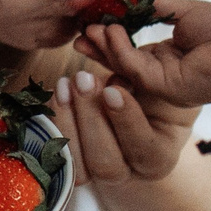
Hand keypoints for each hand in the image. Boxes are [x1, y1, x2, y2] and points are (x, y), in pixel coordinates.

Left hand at [48, 64, 196, 187]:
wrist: (137, 105)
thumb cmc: (152, 90)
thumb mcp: (156, 78)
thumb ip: (133, 68)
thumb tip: (99, 37)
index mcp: (159, 158)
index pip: (144, 149)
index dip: (126, 121)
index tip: (113, 88)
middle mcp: (129, 174)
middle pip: (106, 164)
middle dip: (90, 119)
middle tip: (83, 79)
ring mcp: (97, 174)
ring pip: (78, 167)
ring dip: (67, 122)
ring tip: (66, 84)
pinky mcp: (73, 164)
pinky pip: (56, 158)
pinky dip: (52, 125)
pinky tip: (56, 94)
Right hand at [82, 0, 210, 110]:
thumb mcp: (184, 10)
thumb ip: (154, 2)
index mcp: (167, 59)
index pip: (129, 51)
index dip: (107, 38)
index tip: (89, 21)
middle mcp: (163, 74)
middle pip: (120, 63)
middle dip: (97, 47)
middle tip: (78, 30)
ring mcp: (164, 84)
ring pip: (123, 67)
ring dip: (105, 46)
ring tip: (94, 26)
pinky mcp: (168, 88)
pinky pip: (135, 69)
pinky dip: (120, 50)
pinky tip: (112, 30)